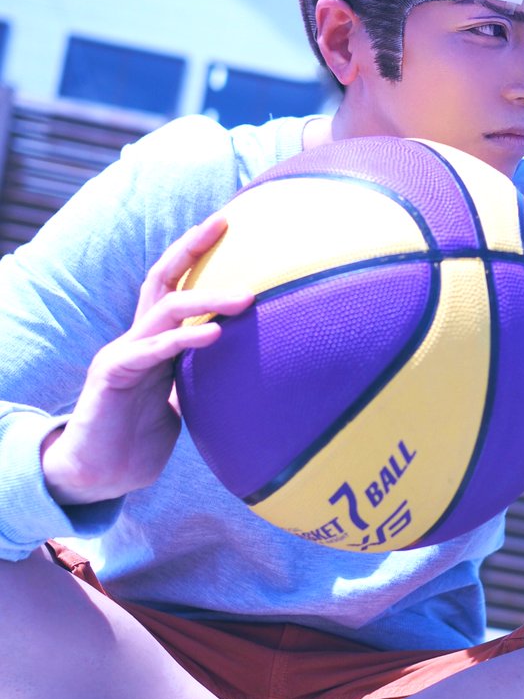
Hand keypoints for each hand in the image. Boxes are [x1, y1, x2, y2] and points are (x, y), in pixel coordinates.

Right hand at [41, 214, 253, 505]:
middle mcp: (137, 339)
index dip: (195, 255)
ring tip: (246, 296)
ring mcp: (123, 353)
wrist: (98, 476)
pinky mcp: (112, 375)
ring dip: (206, 299)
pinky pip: (152, 351)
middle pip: (161, 280)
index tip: (227, 226)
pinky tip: (214, 335)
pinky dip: (184, 340)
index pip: (174, 287)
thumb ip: (205, 384)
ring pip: (164, 311)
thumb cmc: (140, 443)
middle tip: (225, 222)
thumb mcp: (184, 406)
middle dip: (191, 248)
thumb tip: (250, 374)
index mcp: (154, 343)